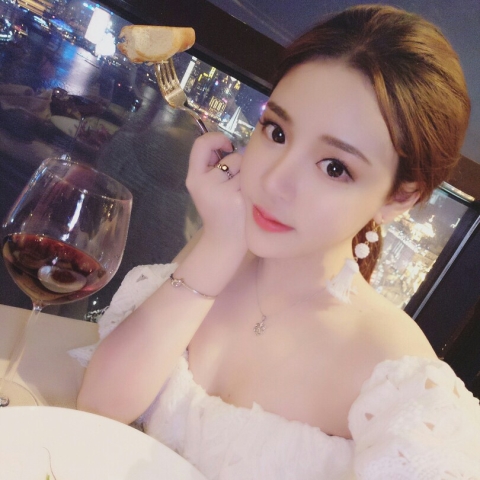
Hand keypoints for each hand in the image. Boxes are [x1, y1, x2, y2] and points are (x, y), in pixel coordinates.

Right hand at [187, 133, 246, 250]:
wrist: (223, 242)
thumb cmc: (218, 211)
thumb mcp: (206, 187)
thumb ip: (212, 165)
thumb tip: (231, 144)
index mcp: (194, 179)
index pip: (201, 145)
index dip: (216, 139)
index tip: (227, 145)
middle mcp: (205, 184)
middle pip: (232, 157)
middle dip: (238, 167)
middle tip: (234, 186)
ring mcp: (223, 193)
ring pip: (245, 168)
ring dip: (247, 177)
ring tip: (241, 194)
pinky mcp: (239, 200)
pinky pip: (252, 181)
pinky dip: (253, 188)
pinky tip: (248, 201)